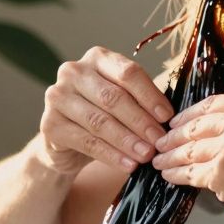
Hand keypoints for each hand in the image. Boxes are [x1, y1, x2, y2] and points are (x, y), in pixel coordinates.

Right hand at [37, 46, 174, 174]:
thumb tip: (173, 116)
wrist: (67, 142)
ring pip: (100, 121)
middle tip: (160, 141)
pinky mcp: (49, 124)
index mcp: (97, 58)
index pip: (127, 72)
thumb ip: (143, 100)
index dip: (150, 96)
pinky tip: (128, 164)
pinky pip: (86, 141)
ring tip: (147, 155)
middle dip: (140, 122)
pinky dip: (111, 155)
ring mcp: (57, 96)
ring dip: (127, 141)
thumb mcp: (123, 101)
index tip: (167, 117)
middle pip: (113, 97)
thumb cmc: (103, 116)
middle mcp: (73, 71)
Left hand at [151, 93, 223, 223]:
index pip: (211, 104)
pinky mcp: (221, 171)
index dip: (188, 114)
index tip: (175, 122)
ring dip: (169, 157)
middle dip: (173, 136)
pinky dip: (175, 174)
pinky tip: (169, 176)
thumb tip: (209, 135)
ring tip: (159, 162)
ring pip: (188, 149)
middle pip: (195, 125)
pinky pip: (189, 171)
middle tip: (159, 144)